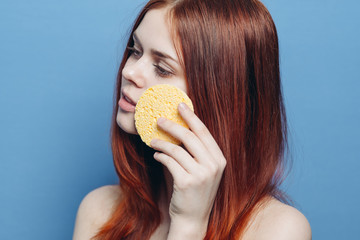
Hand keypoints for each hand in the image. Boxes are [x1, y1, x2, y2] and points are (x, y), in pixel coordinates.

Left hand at [150, 102, 226, 238]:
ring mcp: (201, 175)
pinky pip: (169, 161)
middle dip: (173, 125)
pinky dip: (160, 155)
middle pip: (190, 137)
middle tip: (159, 119)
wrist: (192, 219)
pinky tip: (156, 155)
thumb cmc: (194, 192)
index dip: (191, 117)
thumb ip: (195, 152)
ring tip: (152, 141)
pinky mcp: (186, 182)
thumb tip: (178, 128)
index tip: (180, 105)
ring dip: (161, 142)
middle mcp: (213, 166)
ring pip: (177, 149)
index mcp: (219, 160)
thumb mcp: (202, 171)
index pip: (204, 132)